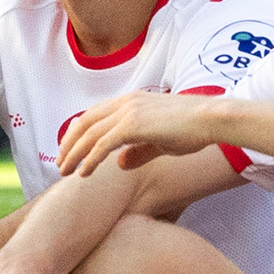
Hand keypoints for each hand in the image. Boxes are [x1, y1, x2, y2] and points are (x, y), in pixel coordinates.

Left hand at [57, 91, 223, 178]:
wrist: (212, 119)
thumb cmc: (193, 129)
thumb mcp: (160, 141)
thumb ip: (138, 151)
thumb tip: (118, 164)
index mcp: (130, 101)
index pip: (94, 114)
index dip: (78, 132)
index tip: (69, 149)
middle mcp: (125, 103)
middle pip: (85, 122)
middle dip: (69, 144)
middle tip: (60, 163)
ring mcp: (128, 112)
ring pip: (89, 134)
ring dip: (74, 154)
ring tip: (65, 171)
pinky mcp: (133, 125)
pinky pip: (102, 144)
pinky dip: (90, 159)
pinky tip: (84, 173)